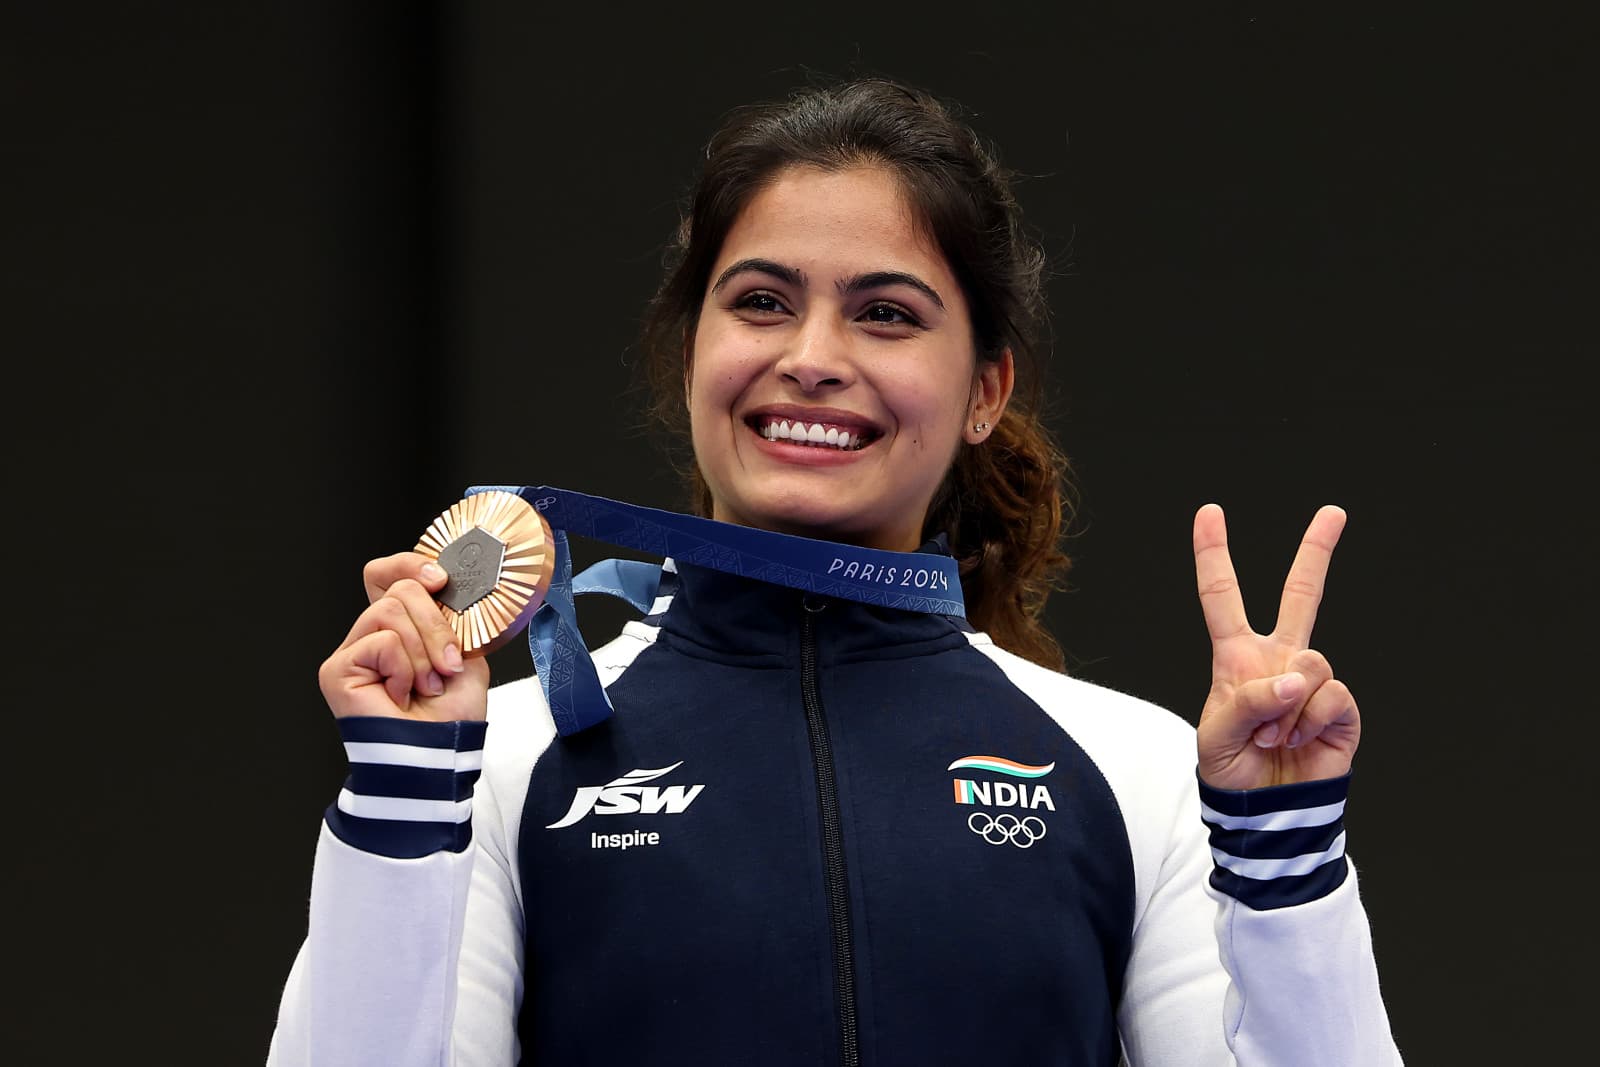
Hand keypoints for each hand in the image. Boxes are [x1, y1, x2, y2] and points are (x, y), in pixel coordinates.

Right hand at [317, 552, 490, 720]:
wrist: (440, 752)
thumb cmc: (451, 713)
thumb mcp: (464, 650)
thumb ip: (449, 615)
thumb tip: (444, 582)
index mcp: (399, 627)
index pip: (387, 573)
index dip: (410, 564)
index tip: (441, 580)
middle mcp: (370, 635)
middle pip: (400, 588)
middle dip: (436, 626)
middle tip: (447, 666)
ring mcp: (351, 651)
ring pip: (392, 610)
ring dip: (423, 651)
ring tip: (426, 685)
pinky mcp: (337, 669)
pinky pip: (381, 640)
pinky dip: (404, 668)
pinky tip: (400, 695)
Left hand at [1193, 504, 1359, 789]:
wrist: (1267, 810)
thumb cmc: (1233, 769)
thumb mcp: (1218, 735)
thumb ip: (1247, 702)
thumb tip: (1295, 680)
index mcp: (1237, 657)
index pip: (1223, 597)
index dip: (1214, 554)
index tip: (1209, 512)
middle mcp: (1278, 660)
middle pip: (1300, 596)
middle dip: (1317, 552)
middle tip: (1334, 512)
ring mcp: (1312, 682)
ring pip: (1311, 663)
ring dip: (1287, 708)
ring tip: (1272, 736)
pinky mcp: (1341, 709)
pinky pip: (1332, 696)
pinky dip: (1311, 721)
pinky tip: (1300, 740)